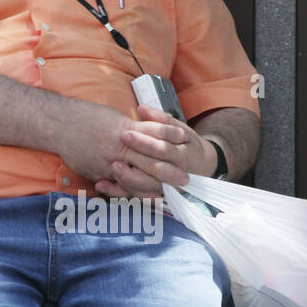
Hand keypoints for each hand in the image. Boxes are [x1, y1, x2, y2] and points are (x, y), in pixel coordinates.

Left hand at [94, 104, 218, 198]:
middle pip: (154, 172)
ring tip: (109, 171)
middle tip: (113, 159)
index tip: (125, 134)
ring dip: (126, 181)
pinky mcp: (158, 195)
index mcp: (181, 154)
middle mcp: (176, 174)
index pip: (162, 149)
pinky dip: (121, 193)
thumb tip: (142, 108)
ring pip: (146, 188)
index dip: (144, 142)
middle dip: (133, 165)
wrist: (203, 167)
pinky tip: (103, 186)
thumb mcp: (180, 128)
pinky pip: (138, 197)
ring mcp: (167, 187)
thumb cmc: (187, 145)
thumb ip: (161, 119)